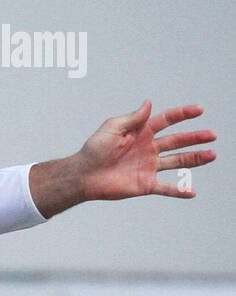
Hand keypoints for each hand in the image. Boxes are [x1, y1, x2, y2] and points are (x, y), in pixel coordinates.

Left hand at [30, 101, 216, 217]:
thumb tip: (148, 103)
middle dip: (195, 137)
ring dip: (195, 159)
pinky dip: (179, 190)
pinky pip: (166, 187)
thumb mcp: (112, 128)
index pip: (166, 120)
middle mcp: (148, 148)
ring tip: (212, 154)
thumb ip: (132, 118)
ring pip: (177, 161)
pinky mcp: (145, 184)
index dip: (182, 115)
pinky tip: (192, 192)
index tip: (199, 110)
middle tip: (212, 134)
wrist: (83, 175)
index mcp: (140, 133)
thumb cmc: (93, 150)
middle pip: (177, 141)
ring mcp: (148, 166)